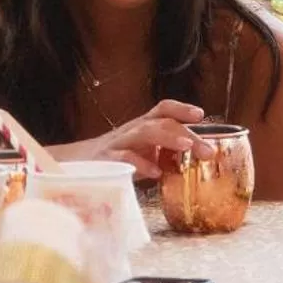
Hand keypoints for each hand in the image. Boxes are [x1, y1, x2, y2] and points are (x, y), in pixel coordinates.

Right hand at [62, 100, 213, 179]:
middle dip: (186, 133)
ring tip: (186, 147)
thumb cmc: (118, 160)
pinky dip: (141, 164)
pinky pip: (124, 158)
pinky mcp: (106, 160)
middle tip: (207, 150)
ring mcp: (118, 143)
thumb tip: (200, 163)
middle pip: (161, 122)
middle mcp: (132, 130)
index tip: (200, 115)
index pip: (163, 110)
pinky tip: (155, 173)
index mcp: (143, 127)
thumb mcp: (144, 153)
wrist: (75, 165)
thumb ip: (167, 155)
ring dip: (168, 137)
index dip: (181, 109)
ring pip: (144, 132)